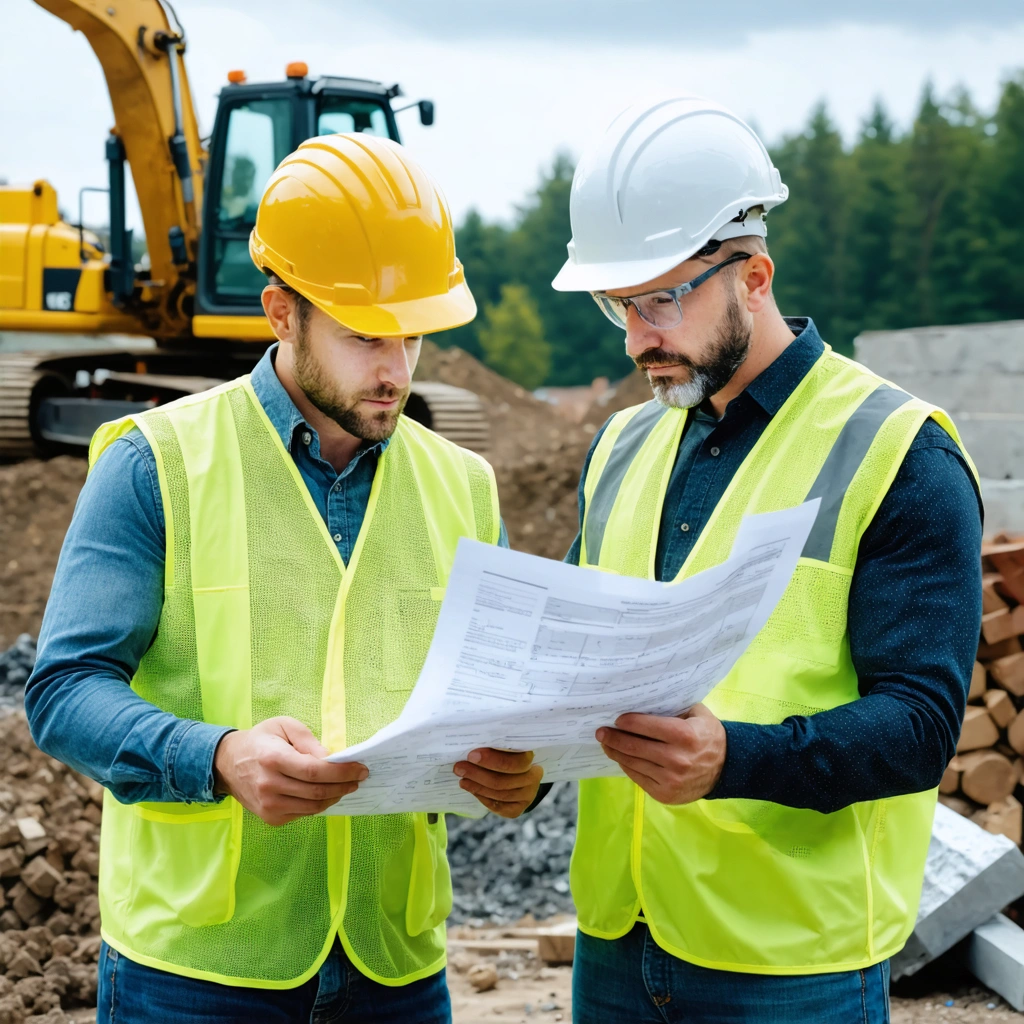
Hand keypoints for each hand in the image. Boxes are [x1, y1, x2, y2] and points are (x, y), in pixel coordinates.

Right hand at [213, 717, 367, 825]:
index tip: (361, 769)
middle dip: (344, 785)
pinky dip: (318, 804)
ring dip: (335, 797)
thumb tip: (330, 758)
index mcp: (273, 759)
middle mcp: (269, 785)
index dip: (342, 772)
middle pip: (317, 792)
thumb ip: (308, 740)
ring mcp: (268, 805)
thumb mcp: (283, 726)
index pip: (315, 771)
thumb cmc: (260, 740)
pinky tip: (324, 793)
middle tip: (359, 778)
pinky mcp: (270, 818)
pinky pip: (303, 813)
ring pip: (313, 807)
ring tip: (346, 786)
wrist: (227, 764)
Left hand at [453, 748, 543, 818]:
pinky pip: (499, 807)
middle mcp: (533, 777)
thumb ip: (492, 742)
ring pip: (499, 794)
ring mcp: (527, 795)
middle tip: (459, 767)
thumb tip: (470, 738)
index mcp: (530, 756)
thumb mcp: (502, 743)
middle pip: (503, 781)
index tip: (471, 755)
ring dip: (476, 786)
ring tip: (462, 778)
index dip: (492, 760)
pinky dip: (483, 798)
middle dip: (478, 774)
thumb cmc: (505, 752)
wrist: (517, 770)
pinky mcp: (518, 808)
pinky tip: (472, 789)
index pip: (516, 762)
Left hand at [596, 703, 725, 804]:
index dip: (627, 722)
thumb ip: (674, 707)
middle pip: (634, 747)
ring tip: (606, 744)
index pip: (645, 726)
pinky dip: (627, 766)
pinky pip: (638, 778)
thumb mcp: (697, 714)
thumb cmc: (709, 736)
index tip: (616, 719)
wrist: (728, 768)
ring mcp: (670, 779)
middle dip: (613, 738)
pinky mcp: (665, 794)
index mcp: (683, 735)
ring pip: (633, 763)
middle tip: (600, 731)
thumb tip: (643, 702)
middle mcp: (676, 759)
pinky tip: (621, 757)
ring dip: (616, 752)